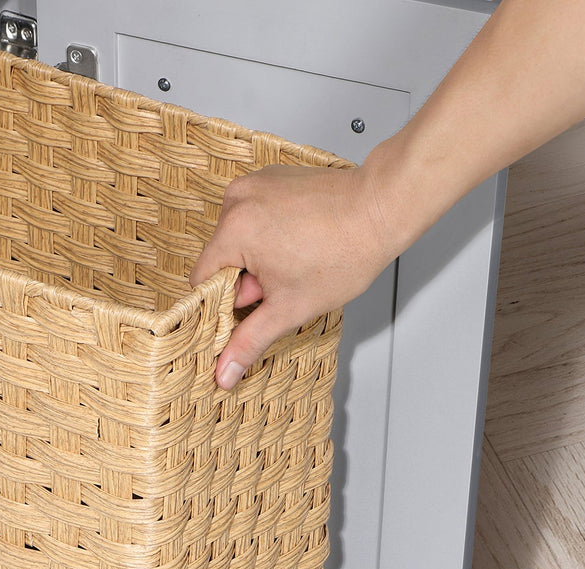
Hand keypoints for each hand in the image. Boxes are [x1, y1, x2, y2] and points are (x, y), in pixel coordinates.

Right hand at [190, 162, 398, 388]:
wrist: (382, 208)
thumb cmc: (344, 254)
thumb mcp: (290, 308)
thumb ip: (249, 341)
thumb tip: (223, 374)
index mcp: (234, 229)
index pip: (202, 279)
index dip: (224, 301)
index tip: (253, 305)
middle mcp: (239, 199)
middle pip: (221, 257)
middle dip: (247, 278)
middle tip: (283, 283)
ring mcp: (256, 183)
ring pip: (238, 238)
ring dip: (258, 257)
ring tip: (294, 260)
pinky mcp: (272, 177)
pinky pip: (255, 216)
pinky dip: (269, 234)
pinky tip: (297, 241)